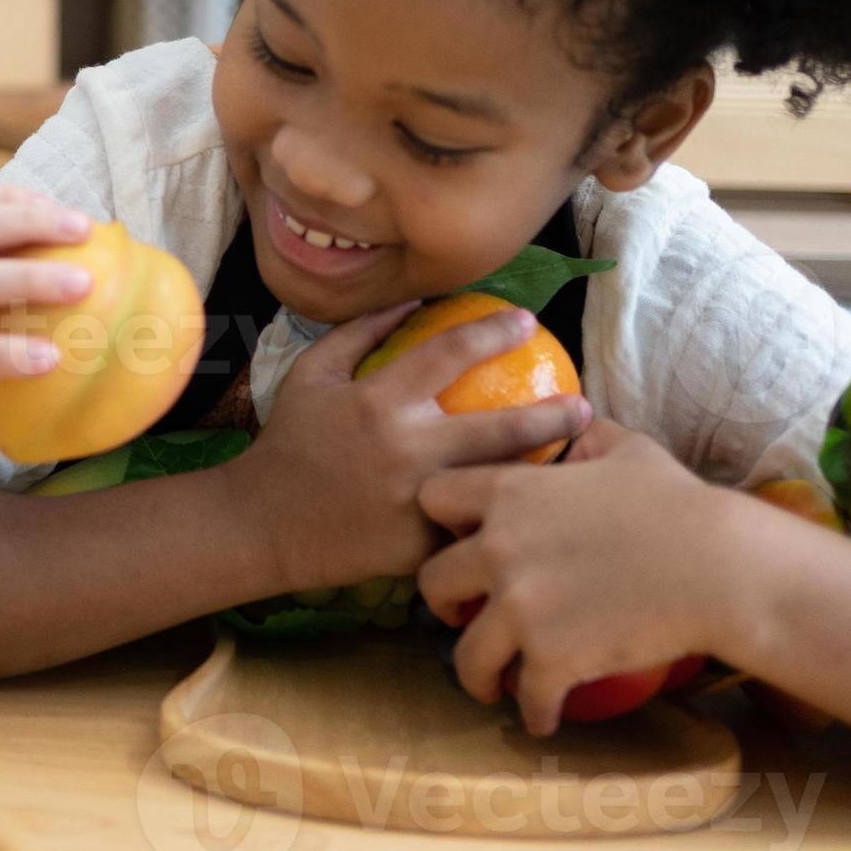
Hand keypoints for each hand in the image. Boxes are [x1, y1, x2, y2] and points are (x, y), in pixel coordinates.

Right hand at [229, 299, 592, 595]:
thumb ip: (359, 333)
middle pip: (501, 430)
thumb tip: (413, 302)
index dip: (495, 331)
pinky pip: (471, 527)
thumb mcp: (311, 374)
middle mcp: (407, 449)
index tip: (529, 322)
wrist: (264, 523)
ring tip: (575, 463)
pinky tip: (529, 511)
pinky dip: (499, 516)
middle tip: (586, 406)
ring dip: (539, 471)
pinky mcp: (421, 547)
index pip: (451, 353)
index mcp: (380, 400)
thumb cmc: (289, 441)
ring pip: (499, 485)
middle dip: (552, 417)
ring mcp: (417, 503)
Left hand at [416, 417, 741, 734]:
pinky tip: (544, 717)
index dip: (441, 522)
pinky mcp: (550, 657)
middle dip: (443, 601)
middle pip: (430, 581)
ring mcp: (520, 607)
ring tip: (490, 683)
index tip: (458, 539)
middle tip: (462, 613)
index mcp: (509, 493)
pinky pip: (524, 697)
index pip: (432, 499)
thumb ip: (585, 438)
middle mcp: (499, 548)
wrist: (718, 567)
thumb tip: (577, 421)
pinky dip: (533, 712)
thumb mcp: (626, 450)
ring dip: (476, 673)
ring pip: (464, 654)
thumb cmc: (678, 504)